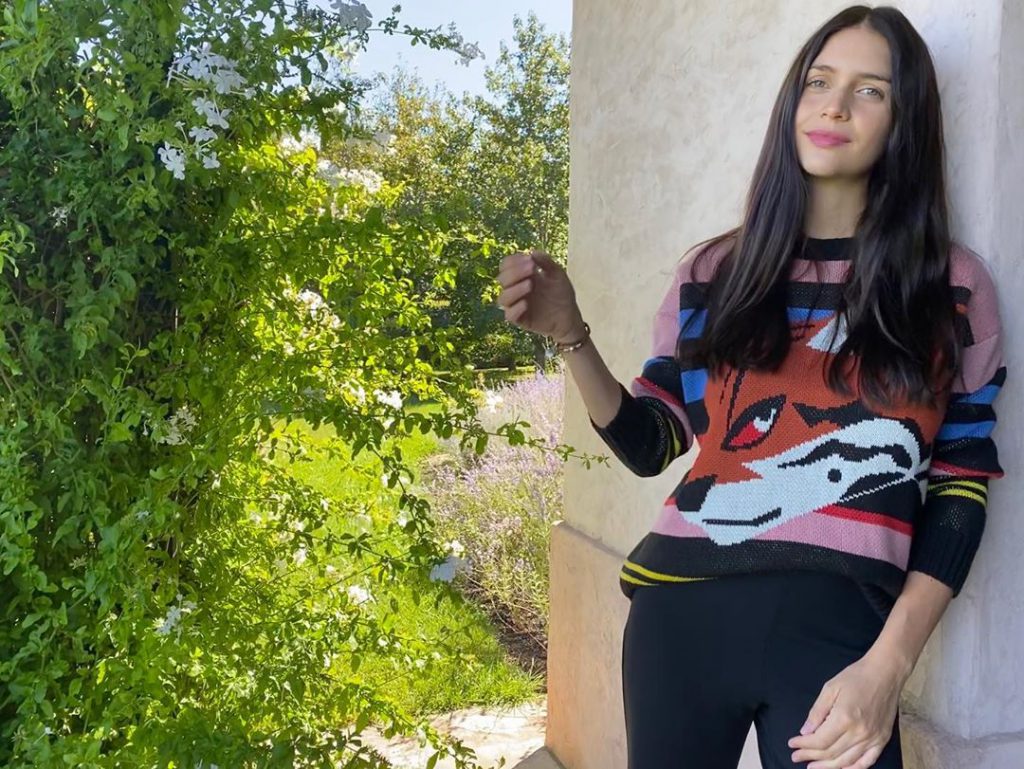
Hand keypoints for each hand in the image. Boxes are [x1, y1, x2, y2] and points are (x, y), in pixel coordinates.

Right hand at [496, 250, 583, 342]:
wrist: (570, 317)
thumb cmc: (562, 295)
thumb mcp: (558, 275)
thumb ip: (546, 262)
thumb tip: (533, 252)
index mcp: (522, 277)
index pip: (506, 266)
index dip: (513, 261)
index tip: (529, 259)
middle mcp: (516, 290)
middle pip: (502, 279)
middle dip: (515, 272)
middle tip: (532, 269)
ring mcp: (516, 305)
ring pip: (502, 298)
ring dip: (514, 289)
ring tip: (530, 285)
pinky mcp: (520, 320)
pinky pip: (509, 316)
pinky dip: (515, 308)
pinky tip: (526, 303)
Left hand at [787, 652, 908, 768]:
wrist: (885, 673)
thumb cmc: (856, 677)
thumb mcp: (830, 688)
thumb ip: (817, 712)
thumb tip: (805, 732)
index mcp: (844, 718)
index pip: (820, 740)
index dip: (804, 745)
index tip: (792, 744)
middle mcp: (859, 732)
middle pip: (831, 753)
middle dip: (810, 756)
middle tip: (796, 757)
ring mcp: (873, 738)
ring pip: (847, 761)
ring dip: (828, 766)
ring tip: (812, 766)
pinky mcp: (882, 740)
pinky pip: (867, 761)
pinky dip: (853, 768)